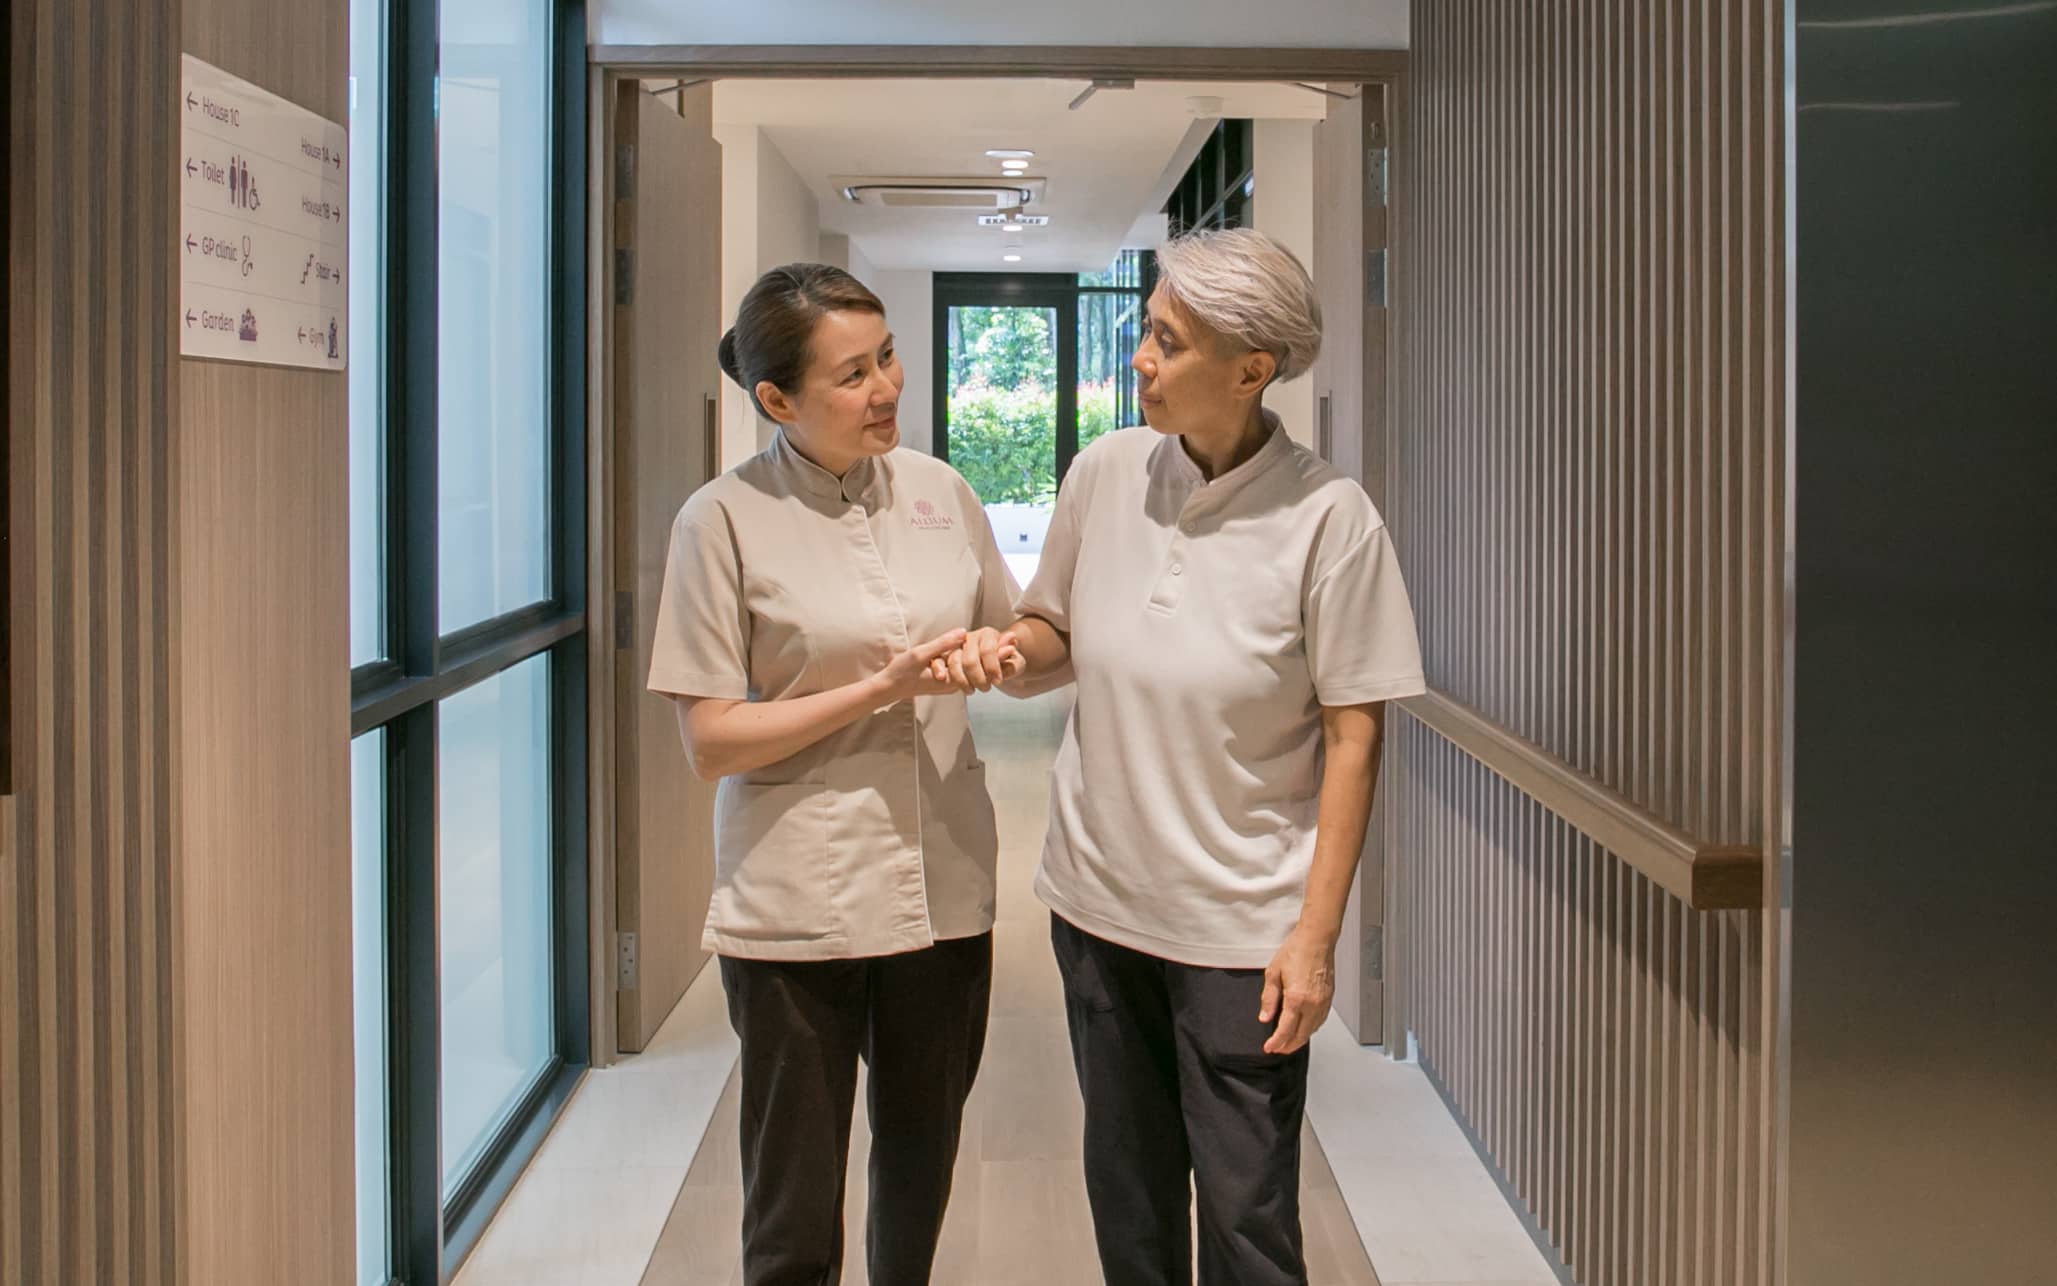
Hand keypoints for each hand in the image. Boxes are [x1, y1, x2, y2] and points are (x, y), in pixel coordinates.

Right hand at [876, 629, 967, 703]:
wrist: (889, 686)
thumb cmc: (902, 672)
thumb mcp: (921, 654)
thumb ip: (944, 642)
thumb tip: (964, 631)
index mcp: (952, 682)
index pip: (965, 655)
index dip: (948, 648)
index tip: (932, 656)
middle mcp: (954, 686)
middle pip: (960, 657)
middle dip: (943, 652)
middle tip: (926, 662)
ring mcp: (949, 684)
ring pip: (952, 659)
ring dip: (939, 655)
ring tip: (924, 664)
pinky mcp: (944, 681)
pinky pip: (947, 664)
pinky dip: (937, 659)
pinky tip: (925, 664)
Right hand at [929, 626, 1026, 693]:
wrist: (998, 665)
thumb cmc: (1008, 663)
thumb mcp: (1015, 662)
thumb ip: (1011, 657)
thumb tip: (1010, 647)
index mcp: (988, 634)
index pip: (988, 650)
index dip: (993, 668)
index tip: (998, 682)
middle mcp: (971, 637)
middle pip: (970, 659)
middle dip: (978, 678)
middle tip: (986, 688)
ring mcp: (957, 646)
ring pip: (954, 661)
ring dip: (962, 680)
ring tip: (972, 690)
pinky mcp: (946, 656)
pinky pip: (939, 661)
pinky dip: (939, 670)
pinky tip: (944, 680)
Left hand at [1259, 925, 1337, 1054]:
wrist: (1317, 939)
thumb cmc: (1296, 951)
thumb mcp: (1273, 973)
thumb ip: (1269, 998)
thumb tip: (1265, 1017)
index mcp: (1297, 998)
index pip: (1286, 1030)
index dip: (1276, 1042)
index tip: (1269, 1048)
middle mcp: (1312, 1004)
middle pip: (1301, 1035)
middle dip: (1288, 1046)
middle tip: (1277, 1049)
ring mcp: (1323, 1002)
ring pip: (1312, 1030)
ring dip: (1300, 1039)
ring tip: (1288, 1042)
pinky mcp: (1329, 998)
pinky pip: (1320, 1021)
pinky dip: (1311, 1029)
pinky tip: (1304, 1029)